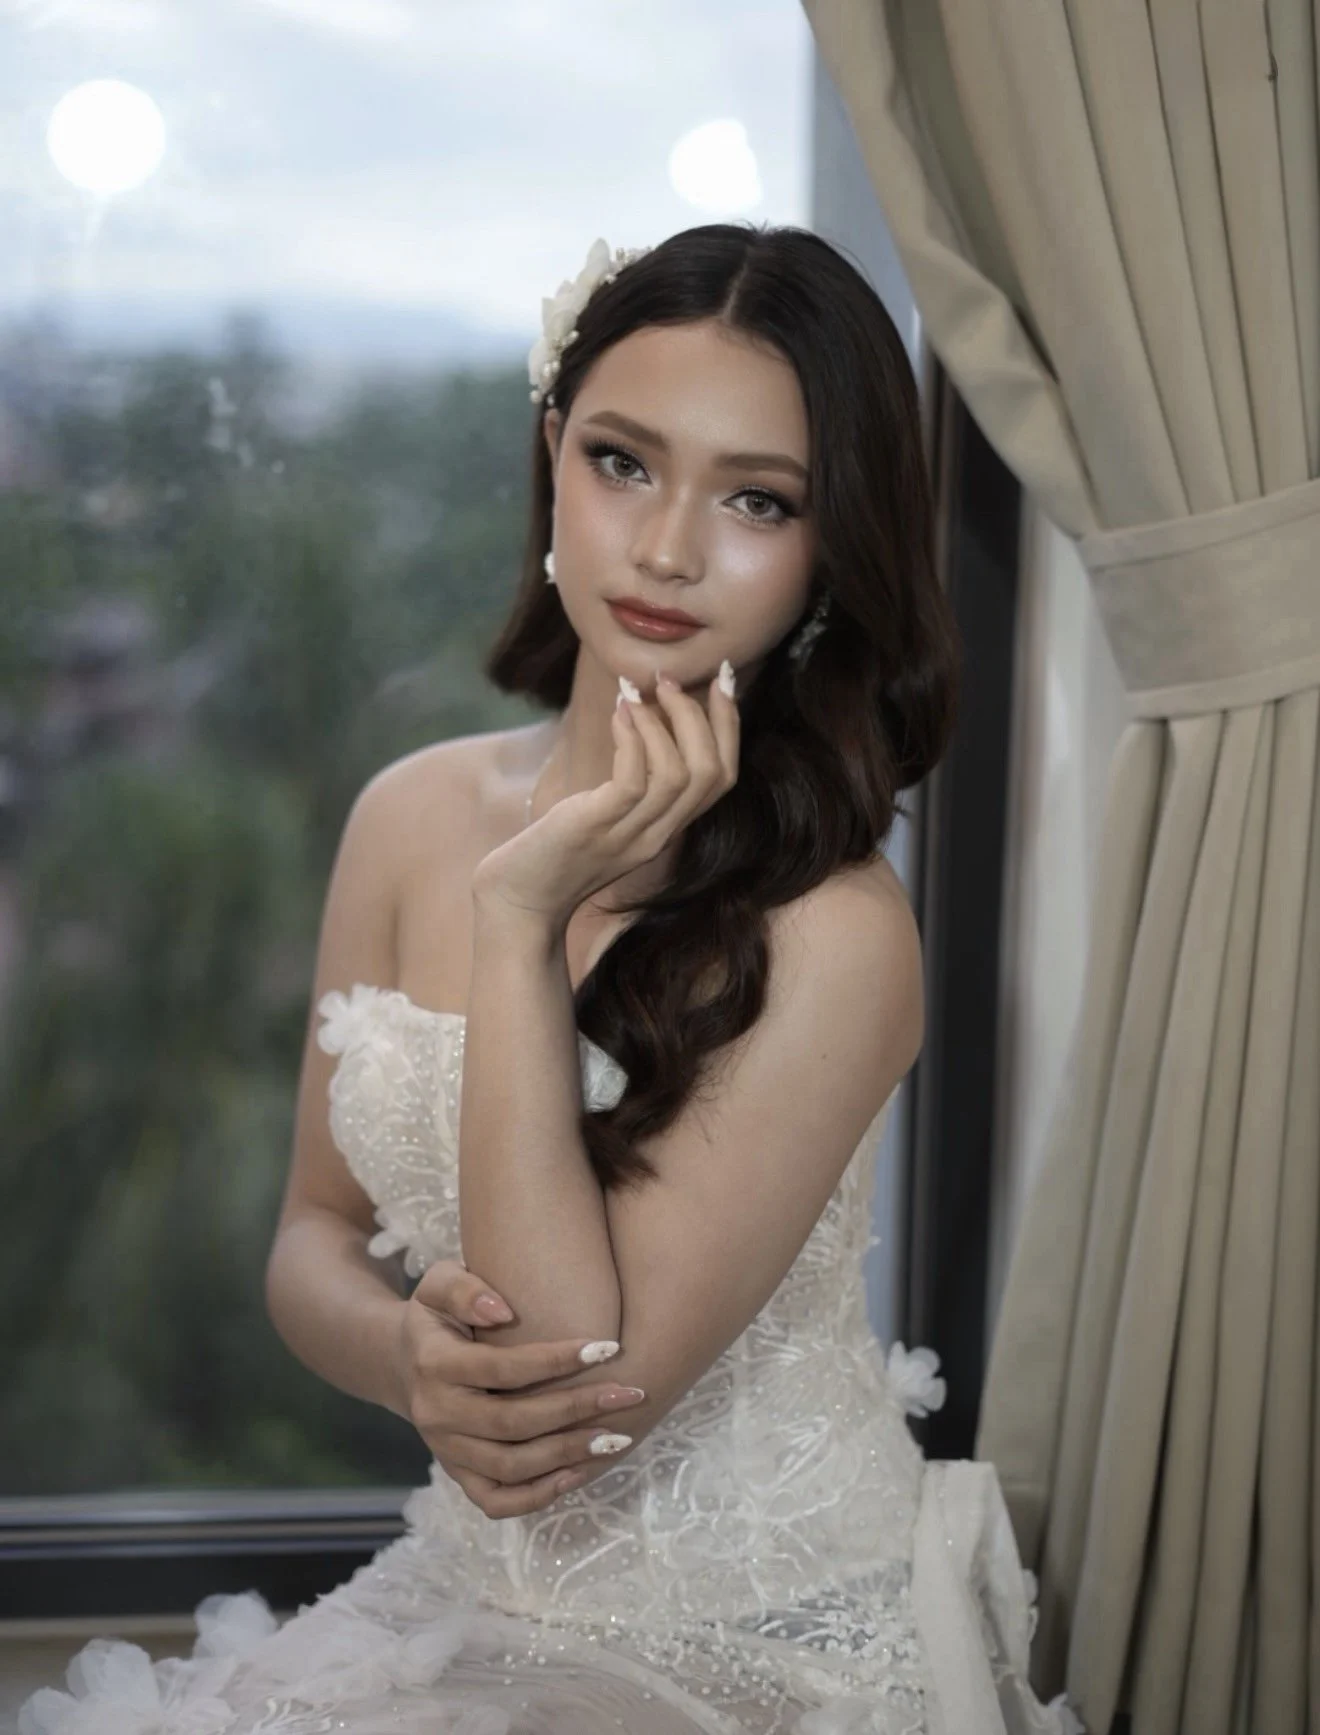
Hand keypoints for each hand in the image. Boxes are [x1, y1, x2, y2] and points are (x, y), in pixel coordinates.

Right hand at [395, 1259, 646, 1518]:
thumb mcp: (438, 1283)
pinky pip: (496, 1501)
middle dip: (577, 1408)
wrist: (405, 1362)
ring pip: (510, 1467)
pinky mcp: (457, 1475)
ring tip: (617, 1436)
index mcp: (434, 1364)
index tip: (608, 1347)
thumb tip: (502, 1312)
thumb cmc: (438, 1315)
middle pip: (512, 1422)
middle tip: (629, 1393)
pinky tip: (581, 1472)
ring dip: (568, 1455)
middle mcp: (436, 1413)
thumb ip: (464, 1289)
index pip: (501, 1368)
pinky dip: (538, 1495)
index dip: (555, 1360)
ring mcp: (446, 1450)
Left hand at [471, 667, 739, 925]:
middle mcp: (656, 835)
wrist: (518, 902)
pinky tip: (618, 713)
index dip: (729, 726)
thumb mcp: (606, 816)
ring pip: (680, 776)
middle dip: (703, 716)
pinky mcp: (595, 828)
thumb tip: (641, 718)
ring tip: (637, 693)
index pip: (722, 779)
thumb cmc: (555, 850)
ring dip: (664, 723)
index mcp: (665, 829)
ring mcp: (628, 835)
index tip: (723, 680)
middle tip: (669, 680)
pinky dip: (632, 738)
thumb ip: (632, 783)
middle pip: (711, 774)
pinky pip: (633, 781)